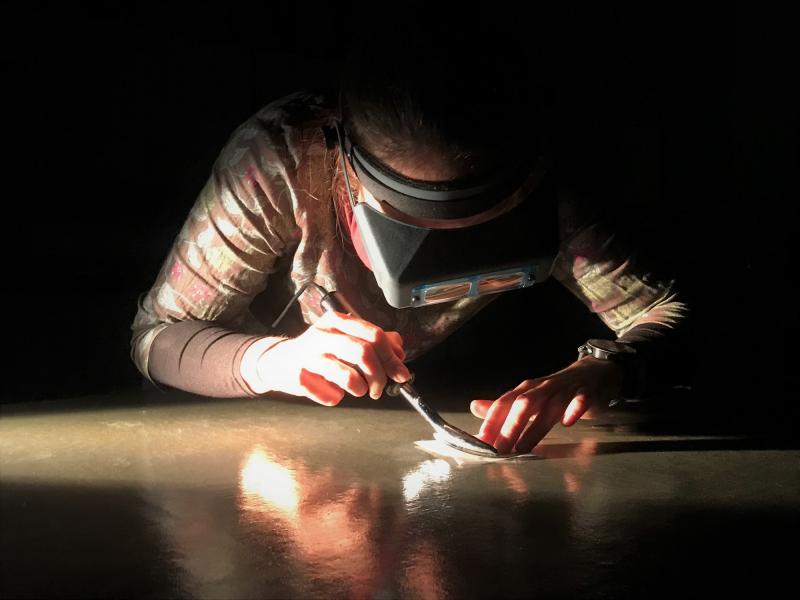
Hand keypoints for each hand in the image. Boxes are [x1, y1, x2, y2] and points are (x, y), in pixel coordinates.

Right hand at [252, 310, 410, 405]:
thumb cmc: (318, 351)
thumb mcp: (345, 338)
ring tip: (359, 390)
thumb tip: (399, 350)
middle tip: (379, 388)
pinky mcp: (300, 377)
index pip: (374, 335)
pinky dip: (336, 397)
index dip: (392, 357)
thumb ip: (375, 341)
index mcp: (338, 321)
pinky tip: (330, 390)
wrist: (278, 361)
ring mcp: (310, 356)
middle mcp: (324, 335)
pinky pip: (331, 395)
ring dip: (360, 388)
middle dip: (379, 376)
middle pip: (364, 352)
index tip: (401, 374)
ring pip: (349, 375)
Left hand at [469, 357, 623, 453]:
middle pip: (523, 404)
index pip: (504, 403)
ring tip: (523, 448)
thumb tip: (474, 407)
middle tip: (499, 450)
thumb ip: (504, 406)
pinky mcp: (586, 392)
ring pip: (549, 406)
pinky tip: (568, 422)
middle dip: (509, 426)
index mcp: (526, 390)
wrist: (592, 373)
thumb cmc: (556, 391)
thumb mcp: (529, 397)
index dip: (491, 421)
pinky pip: (581, 399)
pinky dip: (574, 408)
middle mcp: (542, 388)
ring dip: (535, 427)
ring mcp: (564, 389)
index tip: (480, 441)